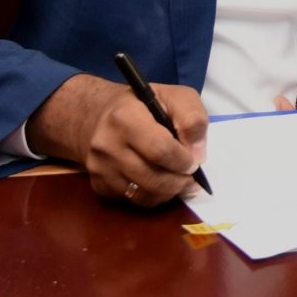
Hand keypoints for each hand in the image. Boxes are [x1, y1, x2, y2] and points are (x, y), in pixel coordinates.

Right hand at [26, 73, 206, 207]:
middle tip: (191, 178)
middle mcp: (106, 144)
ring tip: (180, 182)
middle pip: (151, 177)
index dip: (182, 160)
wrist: (98, 116)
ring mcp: (99, 167)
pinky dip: (151, 197)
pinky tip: (160, 184)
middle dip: (179, 182)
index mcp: (125, 117)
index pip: (159, 149)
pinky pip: (131, 201)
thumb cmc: (143, 104)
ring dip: (167, 192)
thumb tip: (198, 154)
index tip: (195, 162)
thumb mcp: (174, 96)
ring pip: (142, 194)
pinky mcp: (98, 185)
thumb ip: (192, 119)